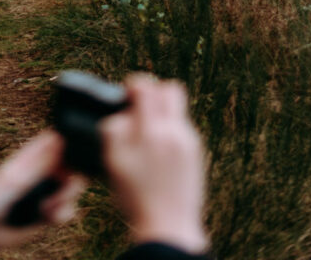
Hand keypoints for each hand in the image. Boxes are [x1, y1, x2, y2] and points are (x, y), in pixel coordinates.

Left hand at [0, 131, 85, 259]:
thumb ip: (39, 164)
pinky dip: (63, 214)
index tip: (67, 161)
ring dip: (66, 197)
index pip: (55, 140)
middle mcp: (42, 171)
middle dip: (73, 177)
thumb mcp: (16, 179)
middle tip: (63, 188)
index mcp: (31, 156)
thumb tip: (58, 142)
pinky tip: (49, 217)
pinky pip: (69, 209)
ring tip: (48, 206)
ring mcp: (47, 190)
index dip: (67, 145)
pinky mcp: (50, 210)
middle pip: (72, 164)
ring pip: (73, 187)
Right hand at [100, 74, 208, 253]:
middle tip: (141, 108)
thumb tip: (120, 111)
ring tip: (148, 137)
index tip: (127, 95)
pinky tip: (160, 154)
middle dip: (155, 92)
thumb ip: (114, 128)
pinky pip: (182, 129)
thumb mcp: (113, 161)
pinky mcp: (196, 153)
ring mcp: (188, 141)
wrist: (168, 226)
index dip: (134, 85)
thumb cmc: (135, 195)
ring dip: (162, 114)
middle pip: (171, 89)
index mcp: (150, 131)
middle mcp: (174, 131)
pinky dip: (169, 132)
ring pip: (177, 110)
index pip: (147, 87)